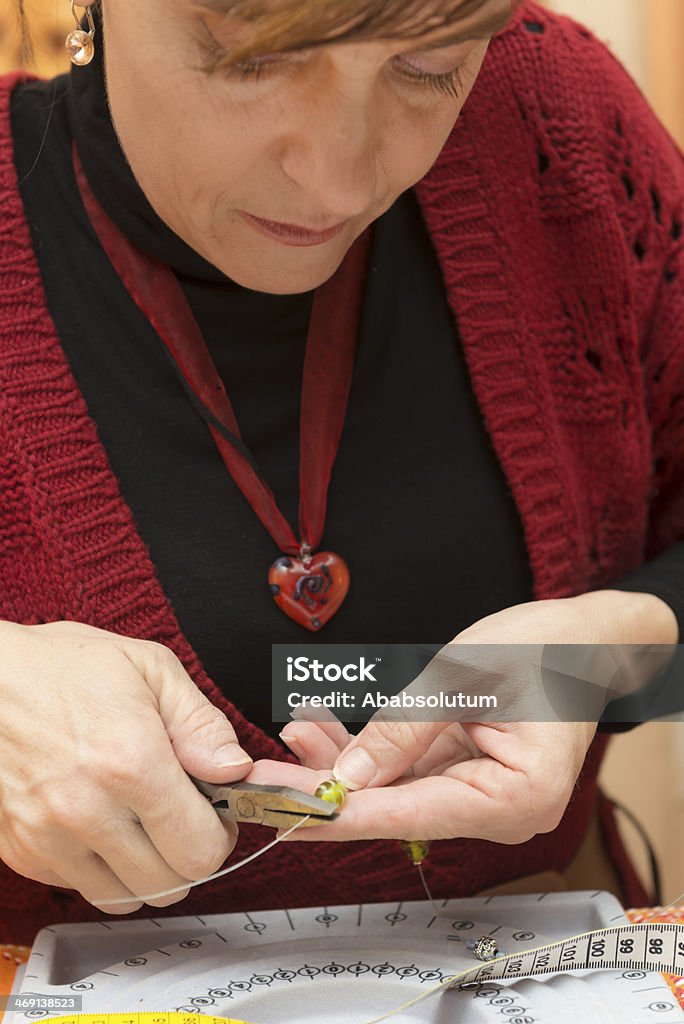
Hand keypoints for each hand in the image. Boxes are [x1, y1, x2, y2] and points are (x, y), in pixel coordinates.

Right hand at [0, 620, 252, 911]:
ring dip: (144, 869)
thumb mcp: (150, 669)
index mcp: (131, 762)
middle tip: (181, 815)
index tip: (214, 811)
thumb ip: (202, 724)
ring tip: (141, 822)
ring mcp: (49, 837)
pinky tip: (101, 821)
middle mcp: (88, 810)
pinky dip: (100, 867)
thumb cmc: (62, 667)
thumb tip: (236, 769)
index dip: (219, 832)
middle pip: (169, 884)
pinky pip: (79, 887)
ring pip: (124, 898)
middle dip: (186, 854)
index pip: (200, 850)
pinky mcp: (21, 851)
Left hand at [258, 590, 675, 843]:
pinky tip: (325, 731)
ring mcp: (484, 798)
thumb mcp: (462, 676)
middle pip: (396, 808)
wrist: (584, 639)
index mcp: (515, 797)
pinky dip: (369, 753)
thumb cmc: (543, 648)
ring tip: (292, 736)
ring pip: (395, 791)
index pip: (408, 814)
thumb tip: (345, 778)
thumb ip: (402, 731)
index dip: (338, 814)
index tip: (281, 813)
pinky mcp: (469, 778)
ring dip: (342, 765)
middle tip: (262, 776)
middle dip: (327, 788)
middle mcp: (501, 812)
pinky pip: (409, 772)